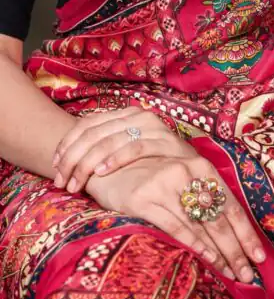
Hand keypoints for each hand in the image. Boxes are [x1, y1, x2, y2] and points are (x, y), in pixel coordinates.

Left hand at [53, 107, 195, 191]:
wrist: (194, 172)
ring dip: (88, 164)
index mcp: (123, 114)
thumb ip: (100, 151)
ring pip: (110, 140)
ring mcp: (153, 126)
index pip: (86, 124)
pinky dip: (116, 159)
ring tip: (76, 184)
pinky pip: (135, 148)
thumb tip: (64, 162)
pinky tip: (102, 173)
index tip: (55, 167)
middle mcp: (137, 115)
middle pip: (94, 133)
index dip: (67, 145)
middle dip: (73, 159)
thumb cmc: (152, 166)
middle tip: (62, 182)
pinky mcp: (167, 141)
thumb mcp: (123, 155)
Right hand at [85, 154, 265, 283]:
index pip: (231, 205)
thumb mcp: (178, 177)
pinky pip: (175, 226)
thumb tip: (229, 229)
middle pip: (219, 218)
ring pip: (201, 226)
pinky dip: (194, 244)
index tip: (260, 256)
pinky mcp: (143, 199)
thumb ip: (200, 195)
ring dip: (219, 253)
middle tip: (249, 274)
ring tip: (232, 274)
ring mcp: (164, 185)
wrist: (105, 165)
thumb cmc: (146, 175)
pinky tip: (207, 259)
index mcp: (199, 166)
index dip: (246, 232)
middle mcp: (185, 173)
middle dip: (237, 250)